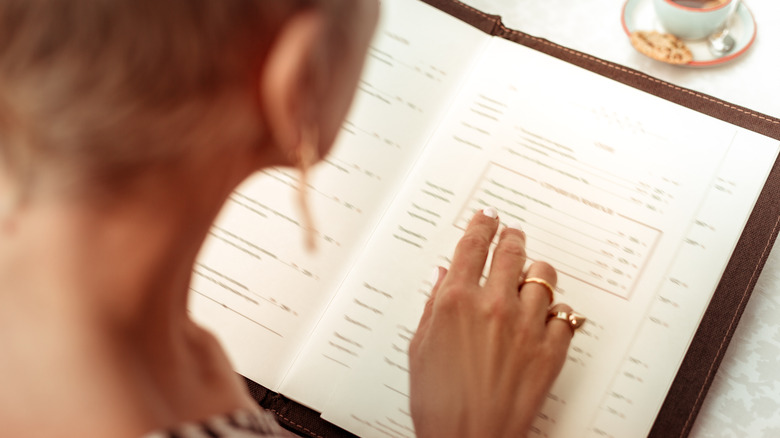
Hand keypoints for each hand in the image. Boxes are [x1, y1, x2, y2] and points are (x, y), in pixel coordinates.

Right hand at [409, 208, 574, 437]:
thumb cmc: (439, 402)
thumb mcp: (420, 347)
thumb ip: (433, 306)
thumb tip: (443, 277)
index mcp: (456, 302)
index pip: (472, 245)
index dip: (481, 225)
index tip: (487, 217)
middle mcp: (494, 306)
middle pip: (511, 251)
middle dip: (511, 237)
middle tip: (511, 234)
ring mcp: (527, 326)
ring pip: (543, 277)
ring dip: (536, 272)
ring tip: (532, 275)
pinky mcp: (551, 350)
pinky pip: (564, 316)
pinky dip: (556, 312)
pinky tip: (547, 316)